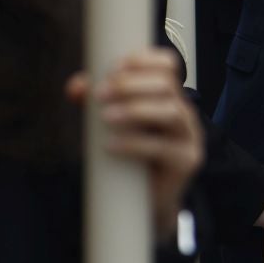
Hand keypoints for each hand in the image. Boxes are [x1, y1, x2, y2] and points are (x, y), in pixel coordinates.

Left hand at [67, 48, 204, 241]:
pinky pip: (162, 148)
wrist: (148, 202)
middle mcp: (184, 111)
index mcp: (170, 96)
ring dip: (135, 109)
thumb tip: (74, 88)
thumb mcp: (116, 124)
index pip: (168, 64)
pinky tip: (111, 145)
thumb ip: (97, 103)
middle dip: (131, 85)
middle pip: (167, 85)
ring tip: (105, 116)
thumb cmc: (133, 156)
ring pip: (170, 111)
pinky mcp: (186, 161)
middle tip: (100, 94)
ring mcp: (189, 136)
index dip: (143, 60)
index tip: (113, 67)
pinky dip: (134, 143)